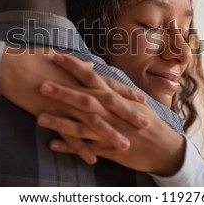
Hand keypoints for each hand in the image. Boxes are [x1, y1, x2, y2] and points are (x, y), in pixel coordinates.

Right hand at [0, 47, 149, 161]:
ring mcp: (64, 102)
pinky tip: (92, 158)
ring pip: (92, 121)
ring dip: (109, 134)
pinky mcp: (50, 114)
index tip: (142, 99)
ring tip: (125, 145)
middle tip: (145, 124)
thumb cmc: (31, 58)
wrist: (6, 66)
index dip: (126, 92)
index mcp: (79, 75)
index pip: (109, 85)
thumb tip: (90, 65)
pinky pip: (68, 134)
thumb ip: (77, 66)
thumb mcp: (58, 58)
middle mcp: (76, 89)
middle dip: (127, 114)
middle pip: (107, 104)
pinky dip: (80, 147)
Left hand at [38, 80, 185, 175]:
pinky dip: (69, 146)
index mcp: (115, 97)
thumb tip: (100, 75)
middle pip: (84, 99)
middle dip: (63, 91)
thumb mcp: (133, 102)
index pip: (92, 77)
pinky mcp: (109, 149)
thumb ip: (114, 89)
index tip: (56, 56)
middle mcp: (111, 112)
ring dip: (60, 121)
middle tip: (40, 83)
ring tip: (38, 118)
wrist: (165, 148)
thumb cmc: (149, 122)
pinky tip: (51, 144)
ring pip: (81, 125)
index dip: (74, 66)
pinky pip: (86, 148)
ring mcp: (110, 131)